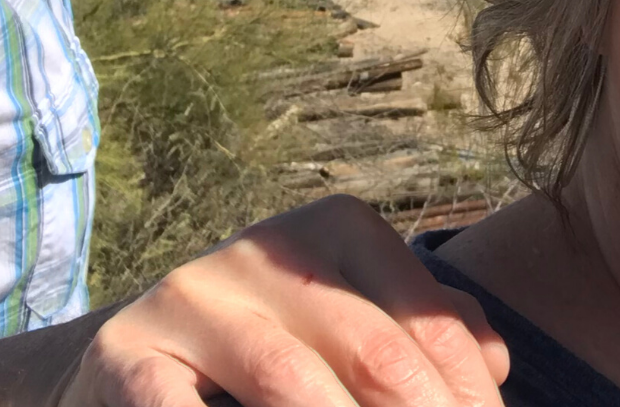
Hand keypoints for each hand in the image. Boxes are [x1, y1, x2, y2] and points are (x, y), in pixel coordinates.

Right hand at [57, 195, 509, 406]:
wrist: (127, 365)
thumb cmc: (265, 354)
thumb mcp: (346, 325)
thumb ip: (420, 336)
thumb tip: (495, 367)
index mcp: (339, 230)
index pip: (431, 326)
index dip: (470, 402)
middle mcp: (269, 247)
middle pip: (375, 354)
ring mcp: (192, 295)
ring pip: (291, 382)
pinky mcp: (124, 356)